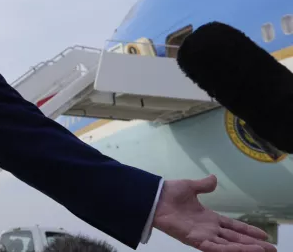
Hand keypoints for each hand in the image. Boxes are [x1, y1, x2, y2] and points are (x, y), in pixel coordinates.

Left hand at [154, 175, 275, 251]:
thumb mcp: (190, 187)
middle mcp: (208, 229)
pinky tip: (242, 251)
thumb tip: (214, 179)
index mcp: (209, 218)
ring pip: (229, 245)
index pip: (233, 226)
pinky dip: (228, 250)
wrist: (153, 197)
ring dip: (246, 248)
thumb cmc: (168, 193)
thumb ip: (203, 185)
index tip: (264, 235)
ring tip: (263, 251)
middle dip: (253, 244)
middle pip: (235, 239)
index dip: (248, 231)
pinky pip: (214, 248)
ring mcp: (202, 235)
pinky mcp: (194, 240)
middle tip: (271, 249)